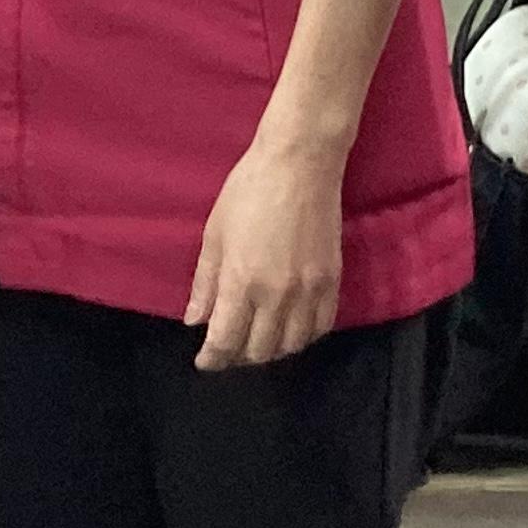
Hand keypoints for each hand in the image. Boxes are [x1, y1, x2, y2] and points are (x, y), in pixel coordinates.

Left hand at [187, 136, 343, 370]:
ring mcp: (308, 290)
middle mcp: (276, 295)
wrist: (300, 165)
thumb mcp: (214, 235)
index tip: (205, 362)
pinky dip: (303, 338)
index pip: (225, 340)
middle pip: (258, 350)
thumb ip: (205, 283)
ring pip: (291, 345)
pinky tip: (290, 331)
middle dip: (238, 357)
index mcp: (241, 282)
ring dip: (271, 351)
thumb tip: (195, 321)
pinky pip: (320, 327)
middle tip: (228, 349)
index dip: (213, 358)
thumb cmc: (248, 191)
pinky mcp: (332, 281)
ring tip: (257, 342)